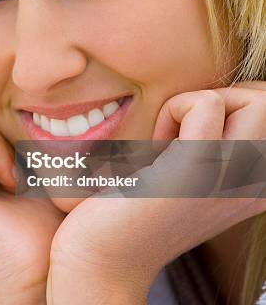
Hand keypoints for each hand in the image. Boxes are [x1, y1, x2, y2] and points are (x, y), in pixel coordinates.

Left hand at [46, 83, 265, 303]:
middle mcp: (258, 185)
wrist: (105, 255)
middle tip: (181, 132)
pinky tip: (154, 147)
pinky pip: (206, 104)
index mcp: (258, 186)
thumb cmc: (134, 208)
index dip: (230, 109)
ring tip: (170, 138)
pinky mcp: (198, 170)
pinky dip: (175, 109)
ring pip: (257, 101)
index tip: (189, 139)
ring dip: (202, 103)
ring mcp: (233, 179)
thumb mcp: (188, 173)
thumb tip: (213, 99)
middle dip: (224, 100)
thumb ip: (213, 143)